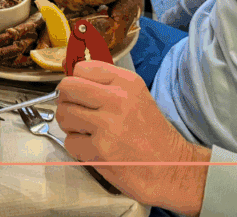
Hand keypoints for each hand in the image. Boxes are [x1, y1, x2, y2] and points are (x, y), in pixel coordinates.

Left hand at [56, 62, 209, 215]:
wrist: (172, 169)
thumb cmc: (152, 134)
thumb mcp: (135, 97)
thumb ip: (106, 85)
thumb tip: (71, 73)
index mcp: (127, 82)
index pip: (83, 68)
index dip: (77, 81)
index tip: (81, 92)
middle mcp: (117, 99)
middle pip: (67, 87)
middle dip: (66, 100)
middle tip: (77, 111)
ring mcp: (107, 125)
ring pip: (64, 114)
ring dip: (70, 125)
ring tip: (86, 131)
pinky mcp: (99, 150)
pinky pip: (69, 141)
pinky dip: (77, 147)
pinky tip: (94, 149)